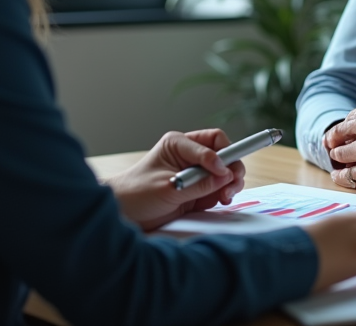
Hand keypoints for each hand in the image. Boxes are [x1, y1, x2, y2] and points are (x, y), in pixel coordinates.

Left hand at [104, 129, 244, 230]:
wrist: (123, 214)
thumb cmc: (137, 194)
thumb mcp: (168, 188)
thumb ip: (198, 184)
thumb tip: (225, 177)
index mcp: (179, 144)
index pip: (213, 141)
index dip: (222, 156)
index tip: (224, 173)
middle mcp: (190, 155)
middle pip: (224, 154)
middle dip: (232, 168)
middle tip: (232, 184)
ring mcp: (195, 173)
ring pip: (225, 172)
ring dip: (230, 183)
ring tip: (225, 196)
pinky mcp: (197, 190)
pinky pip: (218, 188)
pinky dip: (223, 194)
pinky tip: (220, 201)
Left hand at [324, 68, 355, 192]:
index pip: (341, 126)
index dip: (341, 131)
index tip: (341, 136)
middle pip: (336, 146)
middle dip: (336, 147)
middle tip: (337, 149)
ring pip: (340, 166)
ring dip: (340, 164)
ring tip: (343, 164)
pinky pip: (351, 182)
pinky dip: (347, 178)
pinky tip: (350, 176)